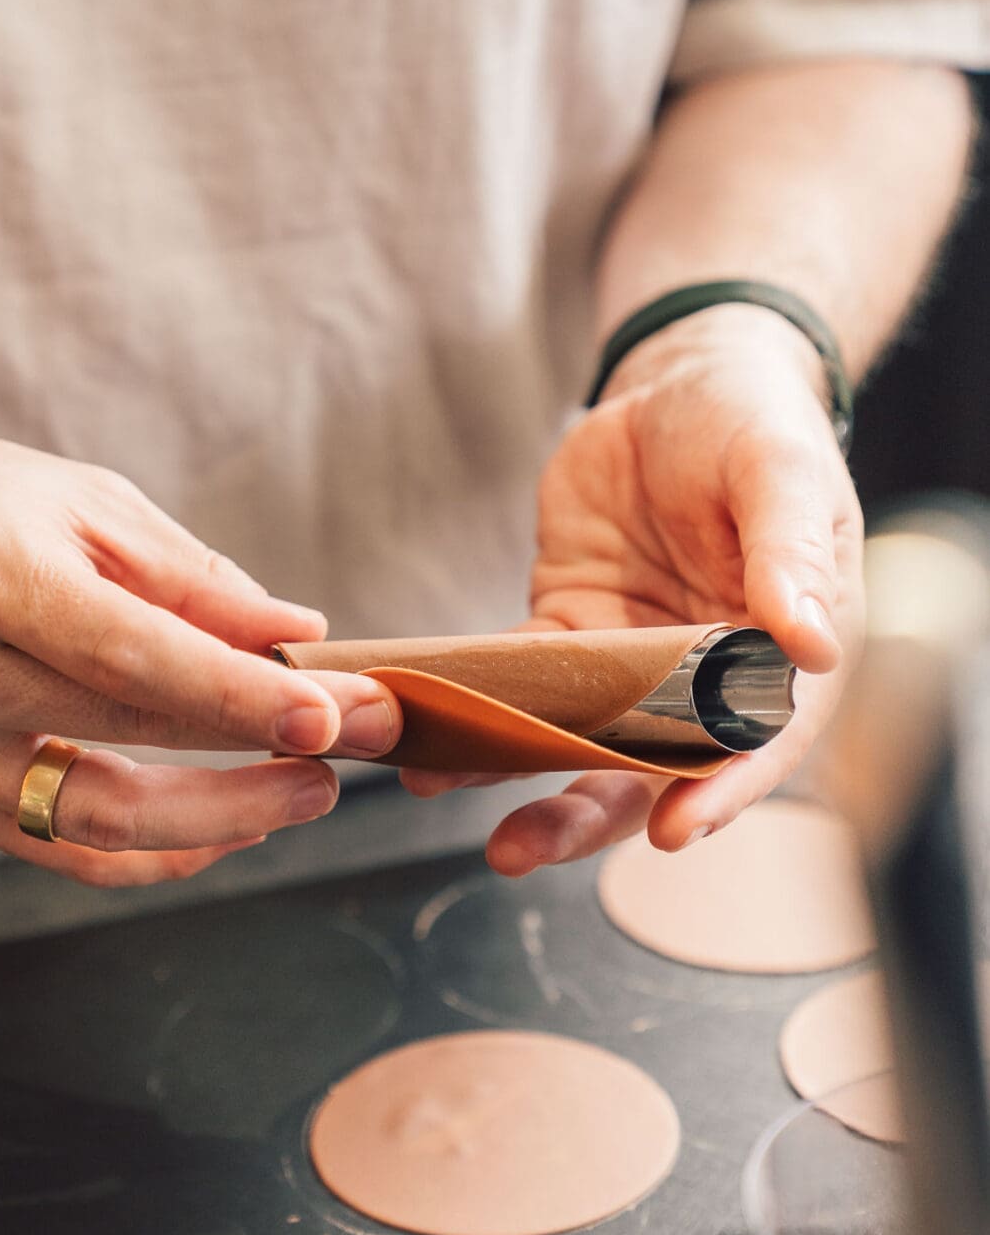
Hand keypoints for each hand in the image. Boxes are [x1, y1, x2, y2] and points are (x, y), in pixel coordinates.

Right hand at [0, 428, 400, 884]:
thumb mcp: (78, 503)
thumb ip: (187, 576)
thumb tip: (293, 632)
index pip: (139, 657)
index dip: (244, 695)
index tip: (337, 711)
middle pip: (137, 735)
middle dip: (268, 746)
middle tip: (367, 737)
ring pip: (102, 819)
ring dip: (223, 818)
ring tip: (309, 793)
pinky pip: (59, 850)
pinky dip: (151, 854)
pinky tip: (225, 832)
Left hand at [404, 307, 863, 871]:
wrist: (680, 386)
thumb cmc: (752, 425)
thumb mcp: (782, 472)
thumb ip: (789, 555)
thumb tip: (810, 645)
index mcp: (778, 659)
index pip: (756, 745)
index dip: (719, 792)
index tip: (674, 829)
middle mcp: (704, 685)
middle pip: (649, 773)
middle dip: (585, 815)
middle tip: (519, 847)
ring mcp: (629, 670)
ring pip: (572, 744)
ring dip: (509, 774)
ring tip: (438, 785)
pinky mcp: (566, 638)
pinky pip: (515, 686)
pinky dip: (471, 709)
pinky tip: (423, 732)